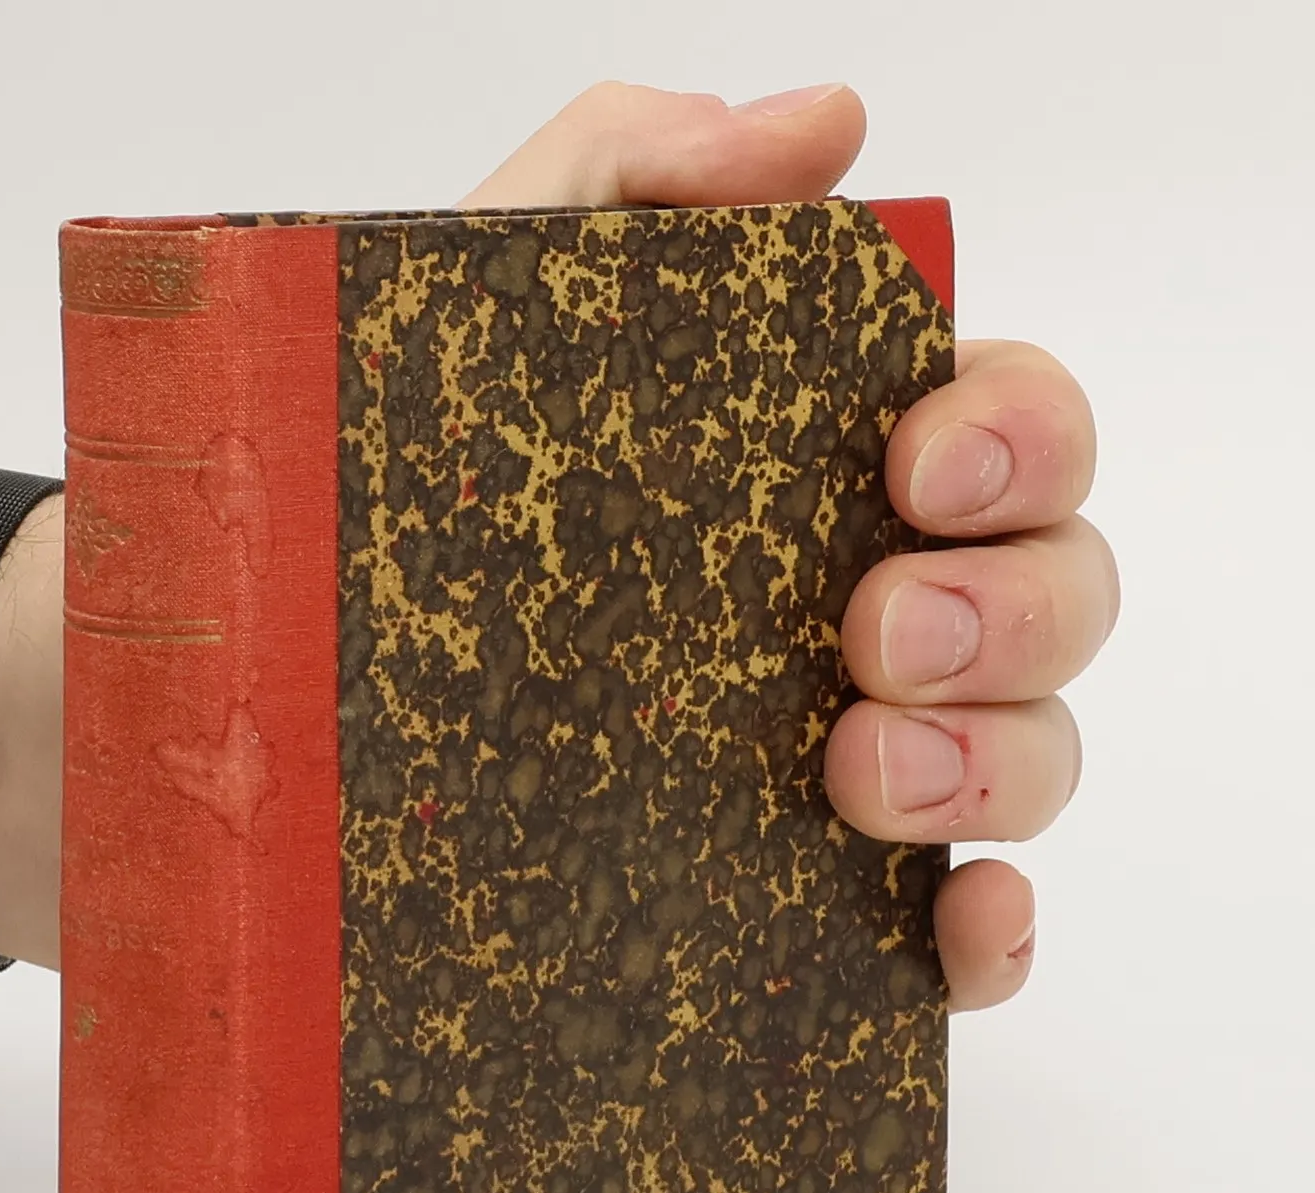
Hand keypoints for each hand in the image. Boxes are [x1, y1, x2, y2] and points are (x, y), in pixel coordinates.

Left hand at [460, 82, 1114, 1011]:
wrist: (256, 734)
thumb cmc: (374, 507)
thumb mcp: (455, 314)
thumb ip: (618, 181)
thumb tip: (828, 126)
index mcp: (812, 476)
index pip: (1007, 425)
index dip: (1019, 429)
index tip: (918, 460)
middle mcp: (861, 622)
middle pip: (1058, 592)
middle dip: (1013, 602)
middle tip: (874, 630)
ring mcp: (851, 781)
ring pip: (1039, 761)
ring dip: (1000, 763)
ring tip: (857, 772)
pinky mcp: (818, 922)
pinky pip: (968, 945)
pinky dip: (994, 937)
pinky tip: (952, 924)